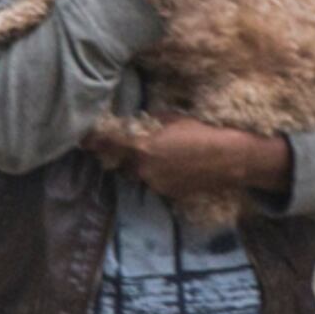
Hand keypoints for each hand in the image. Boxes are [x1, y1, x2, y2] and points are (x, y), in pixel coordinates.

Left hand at [88, 116, 289, 207]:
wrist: (230, 159)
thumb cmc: (201, 131)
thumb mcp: (171, 119)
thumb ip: (148, 124)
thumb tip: (133, 123)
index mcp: (141, 148)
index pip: (105, 145)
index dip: (92, 141)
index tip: (84, 138)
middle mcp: (142, 170)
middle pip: (119, 162)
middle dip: (120, 154)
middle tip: (126, 143)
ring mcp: (154, 185)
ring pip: (136, 174)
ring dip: (140, 165)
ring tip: (157, 154)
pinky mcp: (167, 194)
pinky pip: (153, 182)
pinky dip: (156, 174)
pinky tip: (172, 165)